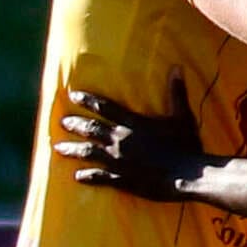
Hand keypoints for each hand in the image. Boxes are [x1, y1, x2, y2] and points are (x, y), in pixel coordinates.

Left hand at [57, 75, 208, 202]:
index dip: (88, 100)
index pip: (105, 108)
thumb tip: (177, 67)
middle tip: (61, 121)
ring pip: (88, 152)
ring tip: (58, 148)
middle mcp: (121, 140)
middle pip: (92, 129)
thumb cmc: (187, 145)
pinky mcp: (121, 179)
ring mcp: (119, 161)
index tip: (72, 94)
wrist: (188, 175)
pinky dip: (87, 176)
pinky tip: (76, 176)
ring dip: (72, 149)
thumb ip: (176, 92)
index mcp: (134, 123)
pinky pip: (99, 177)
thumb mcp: (182, 116)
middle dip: (75, 124)